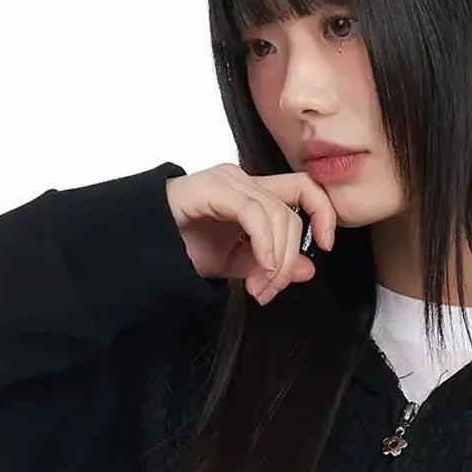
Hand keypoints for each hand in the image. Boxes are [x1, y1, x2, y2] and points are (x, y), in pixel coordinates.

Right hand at [164, 163, 337, 304]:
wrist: (145, 247)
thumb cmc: (183, 248)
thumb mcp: (236, 263)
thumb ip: (270, 264)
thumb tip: (309, 269)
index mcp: (253, 192)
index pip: (304, 188)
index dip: (323, 212)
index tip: (326, 245)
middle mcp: (244, 180)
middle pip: (294, 210)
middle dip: (290, 259)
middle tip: (269, 291)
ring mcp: (229, 180)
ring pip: (278, 214)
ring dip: (276, 260)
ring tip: (258, 288)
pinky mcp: (214, 188)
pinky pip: (254, 214)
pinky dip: (264, 245)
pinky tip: (257, 270)